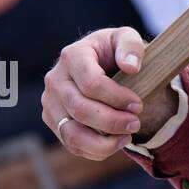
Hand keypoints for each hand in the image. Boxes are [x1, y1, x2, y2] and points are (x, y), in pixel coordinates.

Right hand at [41, 27, 172, 159]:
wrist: (101, 63)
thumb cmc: (116, 51)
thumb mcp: (127, 38)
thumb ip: (131, 46)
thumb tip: (131, 67)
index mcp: (73, 55)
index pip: (91, 83)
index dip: (117, 98)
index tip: (138, 105)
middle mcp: (55, 79)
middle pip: (80, 109)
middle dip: (112, 121)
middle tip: (136, 123)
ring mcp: (50, 102)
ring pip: (71, 133)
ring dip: (102, 143)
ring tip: (126, 138)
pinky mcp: (53, 120)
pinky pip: (70, 144)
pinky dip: (94, 150)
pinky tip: (115, 143)